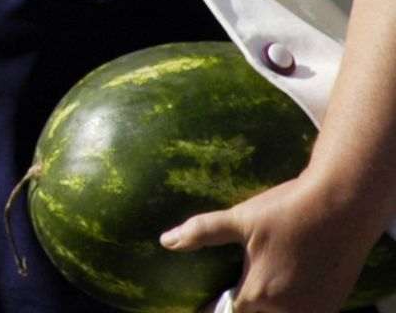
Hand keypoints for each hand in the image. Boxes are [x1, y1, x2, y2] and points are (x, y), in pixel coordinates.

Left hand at [162, 174, 377, 312]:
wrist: (342, 206)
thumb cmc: (288, 210)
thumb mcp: (240, 218)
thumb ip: (202, 233)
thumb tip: (166, 241)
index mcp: (258, 294)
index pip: (229, 312)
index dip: (218, 306)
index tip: (211, 301)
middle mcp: (287, 311)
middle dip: (246, 304)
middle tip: (244, 281)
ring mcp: (313, 311)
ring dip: (270, 305)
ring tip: (265, 282)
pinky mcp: (332, 306)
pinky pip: (305, 312)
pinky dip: (293, 305)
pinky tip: (287, 286)